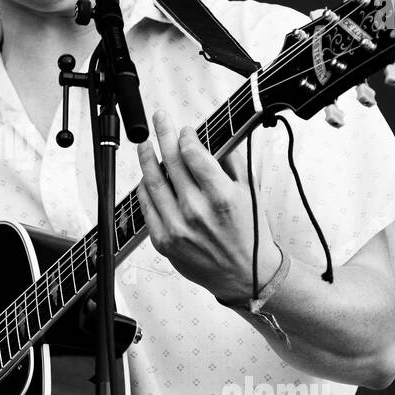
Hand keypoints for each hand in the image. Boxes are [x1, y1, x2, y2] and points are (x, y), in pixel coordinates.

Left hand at [135, 109, 280, 301]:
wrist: (245, 275)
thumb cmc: (249, 234)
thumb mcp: (250, 192)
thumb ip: (232, 162)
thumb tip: (216, 137)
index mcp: (221, 196)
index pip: (193, 154)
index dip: (185, 136)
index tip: (184, 129)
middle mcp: (196, 210)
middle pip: (171, 161)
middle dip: (163, 135)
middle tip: (159, 120)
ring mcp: (177, 227)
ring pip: (153, 182)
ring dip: (147, 158)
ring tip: (144, 144)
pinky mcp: (164, 241)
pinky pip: (147, 207)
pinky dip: (144, 188)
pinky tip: (146, 176)